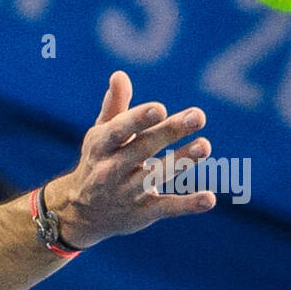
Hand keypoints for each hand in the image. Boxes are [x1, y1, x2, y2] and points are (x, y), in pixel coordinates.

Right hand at [46, 71, 215, 249]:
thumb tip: (120, 75)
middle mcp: (110, 170)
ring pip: (155, 175)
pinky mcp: (142, 214)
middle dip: (169, 132)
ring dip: (181, 161)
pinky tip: (209, 199)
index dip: (138, 120)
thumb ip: (114, 107)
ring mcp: (126, 193)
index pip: (118, 131)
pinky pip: (166, 208)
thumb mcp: (100, 136)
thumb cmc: (98, 163)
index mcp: (100, 147)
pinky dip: (187, 205)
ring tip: (204, 146)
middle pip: (142, 149)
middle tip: (198, 116)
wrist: (81, 214)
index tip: (160, 108)